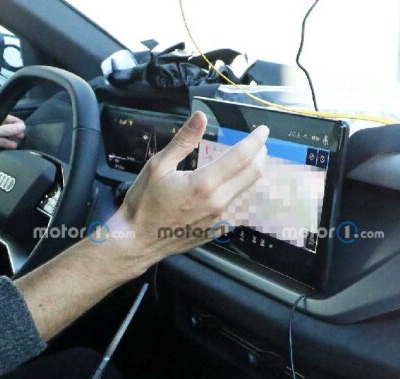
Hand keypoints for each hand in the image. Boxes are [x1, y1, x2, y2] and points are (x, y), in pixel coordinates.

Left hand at [0, 115, 26, 171]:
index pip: (3, 117)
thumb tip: (22, 127)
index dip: (14, 121)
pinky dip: (4, 145)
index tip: (24, 126)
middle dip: (13, 130)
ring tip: (19, 142)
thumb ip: (4, 129)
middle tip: (24, 135)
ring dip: (10, 139)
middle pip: (3, 127)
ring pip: (1, 136)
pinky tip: (11, 148)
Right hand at [109, 111, 267, 264]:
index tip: (262, 131)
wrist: (137, 241)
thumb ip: (183, 141)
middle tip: (258, 145)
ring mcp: (221, 220)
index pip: (242, 156)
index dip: (256, 140)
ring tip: (249, 163)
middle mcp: (218, 202)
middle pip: (253, 174)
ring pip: (250, 192)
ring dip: (254, 175)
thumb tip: (200, 116)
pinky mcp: (218, 231)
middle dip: (260, 155)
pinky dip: (245, 194)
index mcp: (204, 183)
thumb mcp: (158, 166)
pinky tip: (238, 188)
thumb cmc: (144, 203)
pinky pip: (241, 210)